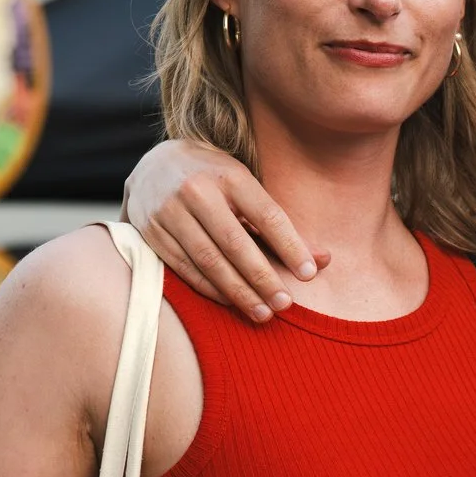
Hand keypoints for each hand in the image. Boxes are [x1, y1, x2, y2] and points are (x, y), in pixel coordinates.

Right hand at [124, 139, 321, 321]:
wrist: (156, 164)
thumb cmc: (217, 181)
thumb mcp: (249, 189)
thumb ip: (283, 227)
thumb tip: (324, 261)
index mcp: (229, 175)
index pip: (266, 214)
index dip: (290, 246)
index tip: (309, 274)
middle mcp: (195, 190)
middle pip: (235, 242)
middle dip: (263, 277)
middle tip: (285, 304)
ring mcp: (168, 210)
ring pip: (207, 259)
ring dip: (238, 291)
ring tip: (262, 312)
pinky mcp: (151, 231)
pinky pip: (184, 267)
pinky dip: (210, 288)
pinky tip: (232, 302)